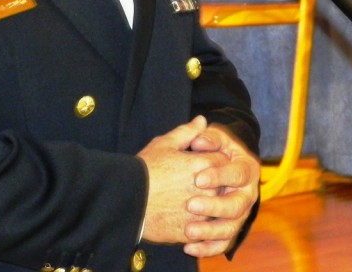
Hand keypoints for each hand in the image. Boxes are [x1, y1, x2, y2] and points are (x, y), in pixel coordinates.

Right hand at [136, 116, 229, 244]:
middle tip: (198, 183)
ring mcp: (200, 213)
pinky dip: (199, 225)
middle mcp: (206, 189)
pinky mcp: (191, 231)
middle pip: (224, 185)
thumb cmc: (144, 169)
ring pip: (216, 210)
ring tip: (190, 201)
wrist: (127, 200)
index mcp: (201, 165)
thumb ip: (187, 132)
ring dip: (209, 205)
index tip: (205, 163)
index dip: (215, 160)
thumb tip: (202, 120)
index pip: (223, 161)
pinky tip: (186, 219)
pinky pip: (204, 230)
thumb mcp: (164, 144)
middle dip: (216, 183)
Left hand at [182, 123, 259, 257]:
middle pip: (237, 205)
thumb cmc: (214, 148)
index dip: (220, 176)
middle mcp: (248, 194)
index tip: (198, 179)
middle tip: (191, 205)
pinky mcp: (230, 229)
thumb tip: (198, 139)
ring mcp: (240, 214)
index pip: (237, 174)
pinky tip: (188, 248)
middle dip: (214, 206)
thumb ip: (207, 137)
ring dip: (210, 232)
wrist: (219, 164)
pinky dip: (207, 249)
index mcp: (246, 169)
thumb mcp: (213, 138)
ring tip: (188, 231)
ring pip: (231, 228)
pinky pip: (223, 244)